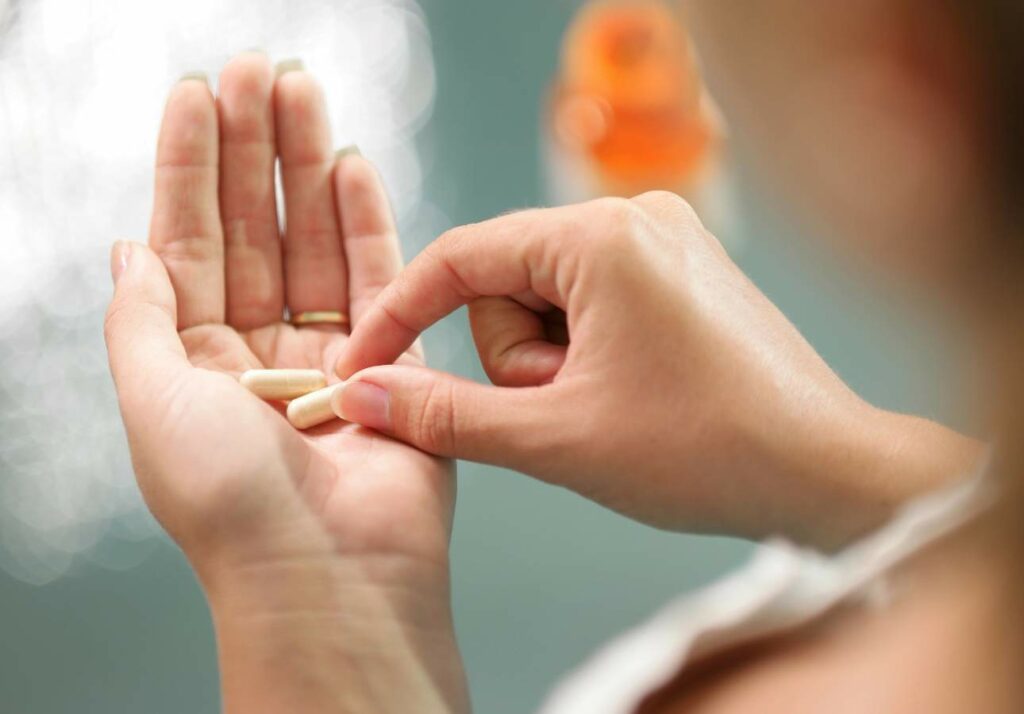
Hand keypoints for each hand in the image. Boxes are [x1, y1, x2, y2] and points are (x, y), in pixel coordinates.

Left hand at [104, 54, 465, 712]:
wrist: (330, 576)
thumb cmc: (231, 505)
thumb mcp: (152, 402)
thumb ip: (140, 318)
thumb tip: (127, 246)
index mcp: (193, 361)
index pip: (188, 241)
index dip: (191, 166)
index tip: (198, 94)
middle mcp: (258, 351)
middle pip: (255, 228)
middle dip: (254, 148)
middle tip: (259, 70)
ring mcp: (327, 353)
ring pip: (314, 240)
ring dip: (308, 165)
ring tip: (303, 91)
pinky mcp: (391, 361)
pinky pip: (377, 277)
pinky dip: (366, 220)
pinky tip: (354, 164)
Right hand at [334, 192, 980, 547]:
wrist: (828, 472)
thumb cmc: (706, 451)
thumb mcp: (556, 439)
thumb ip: (445, 415)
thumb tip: (360, 396)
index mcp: (601, 236)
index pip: (460, 258)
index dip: (399, 316)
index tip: (359, 369)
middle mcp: (635, 215)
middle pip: (506, 282)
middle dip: (516, 360)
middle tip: (564, 413)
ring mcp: (666, 238)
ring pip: (548, 298)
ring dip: (551, 364)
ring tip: (605, 410)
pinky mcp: (683, 269)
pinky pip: (592, 302)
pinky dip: (584, 353)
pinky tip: (627, 395)